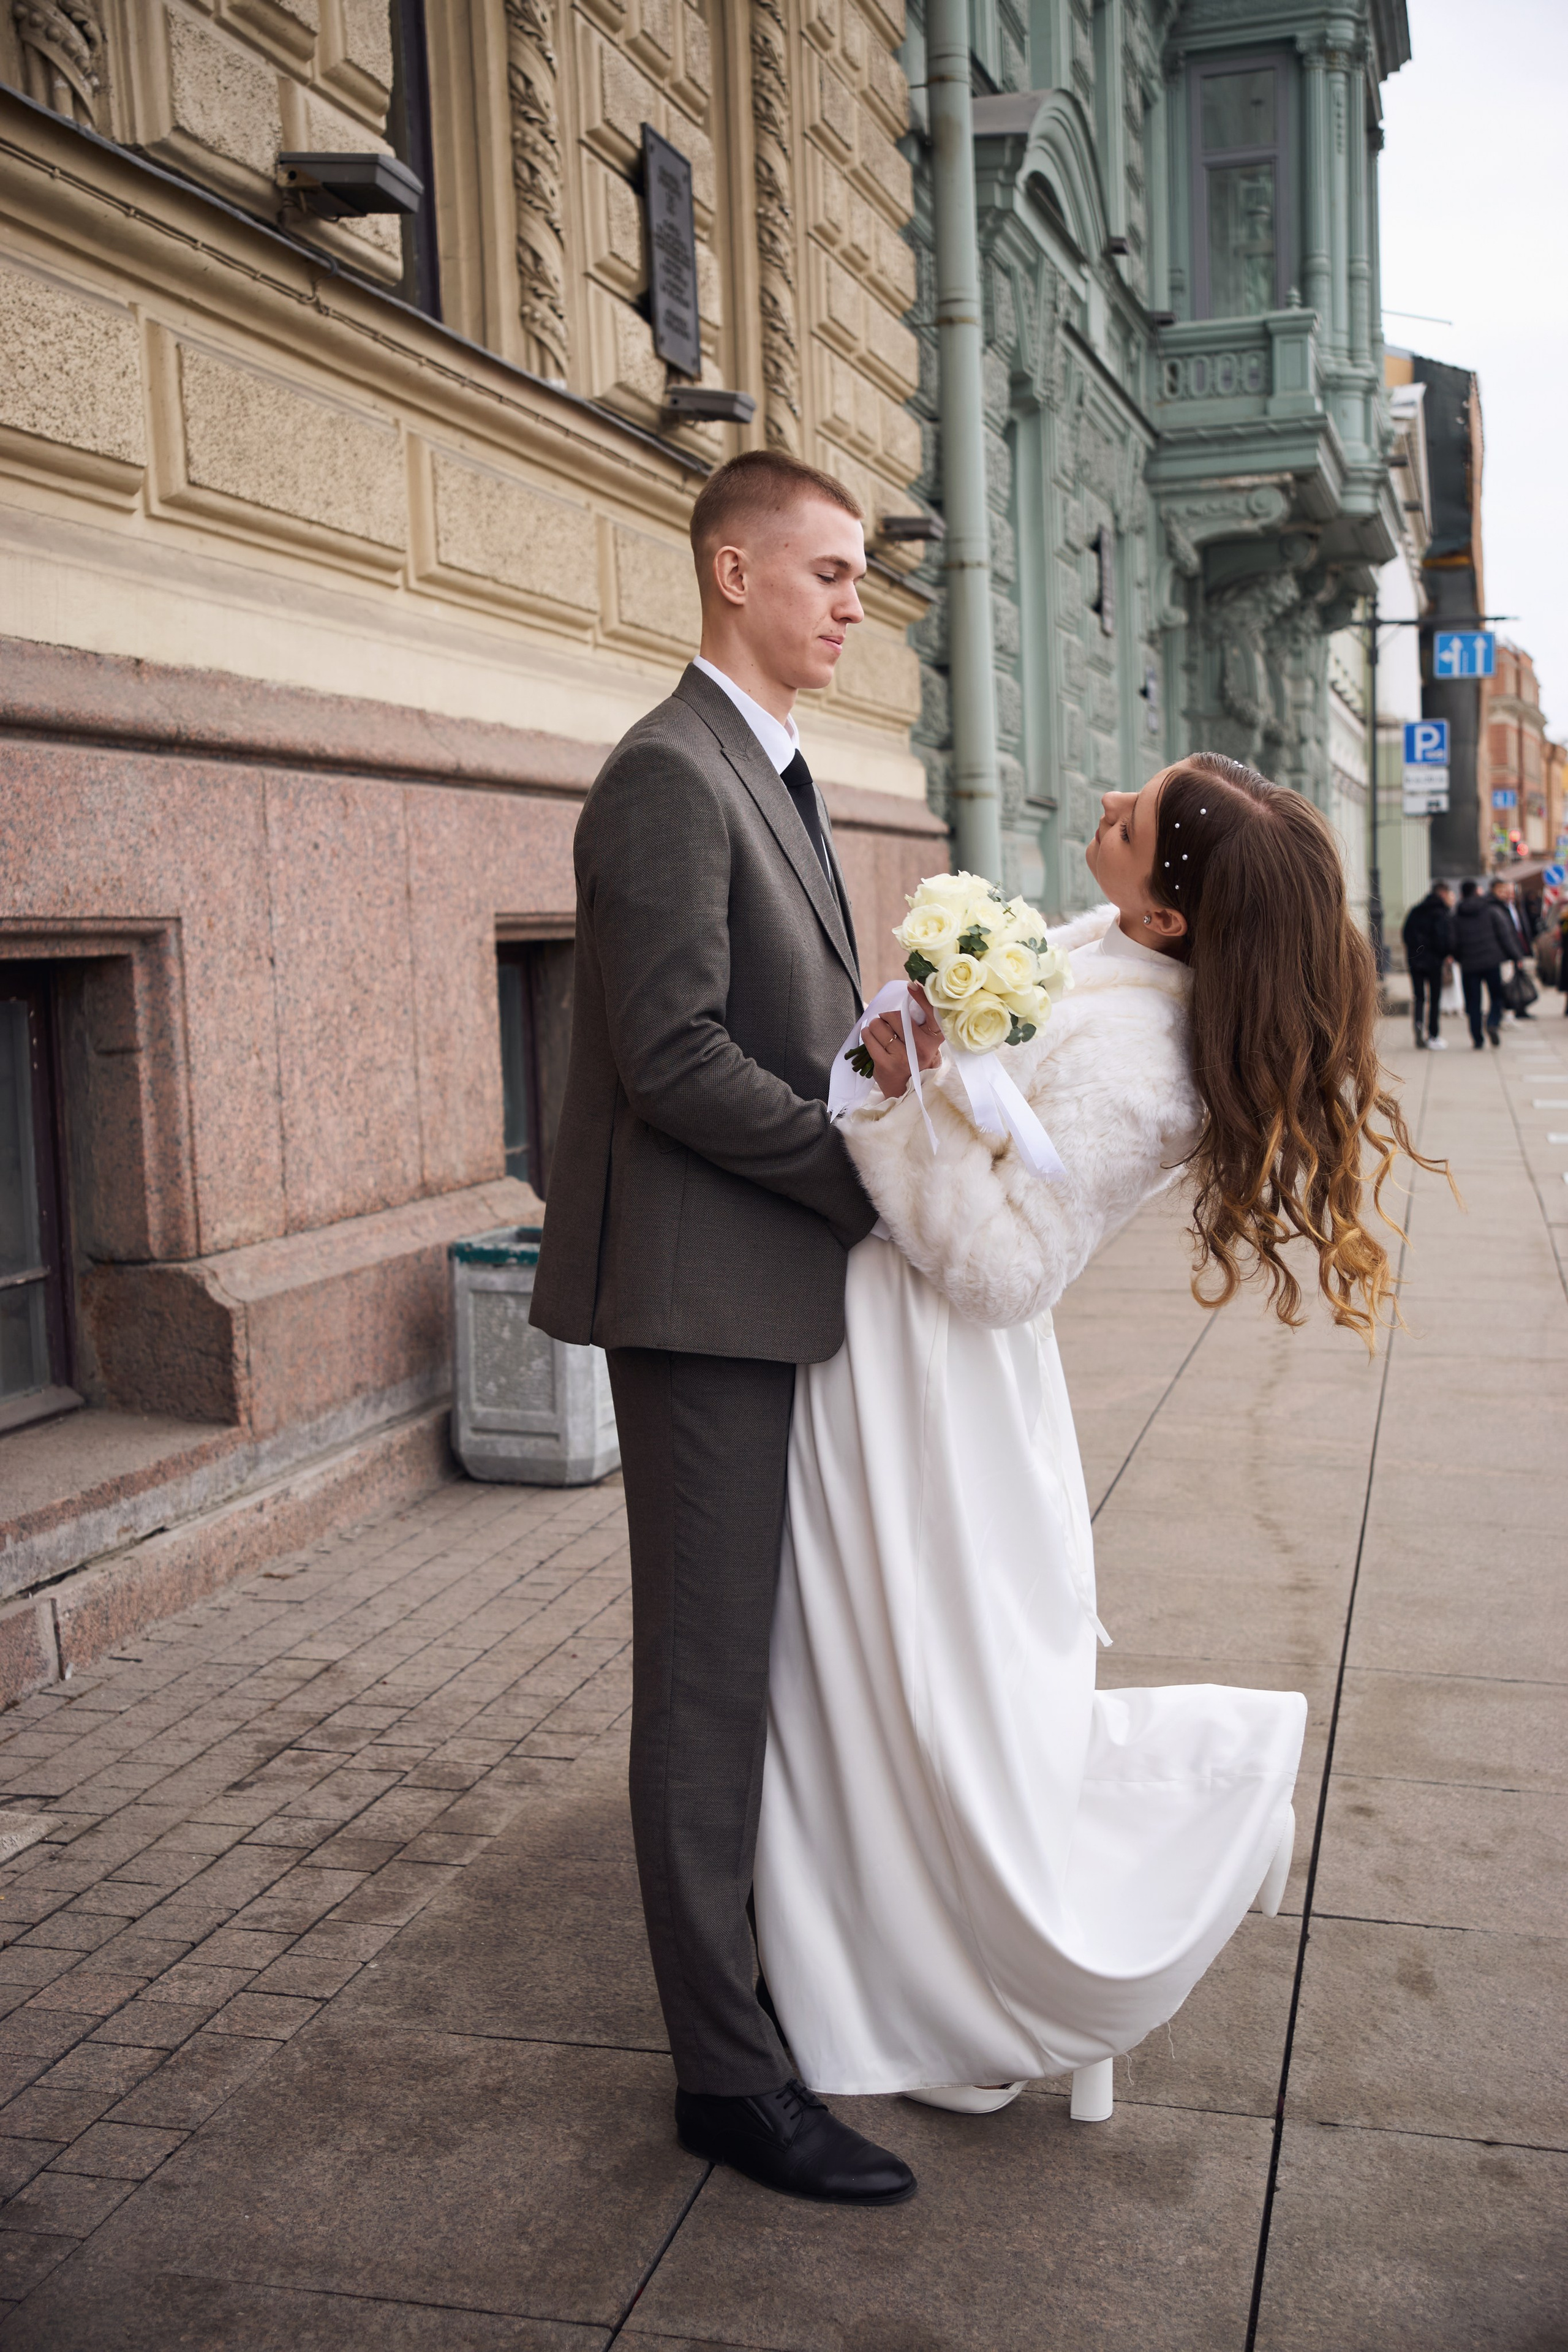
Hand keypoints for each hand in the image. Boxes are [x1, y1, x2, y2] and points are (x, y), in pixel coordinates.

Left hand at [864, 984, 941, 1100]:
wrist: (909, 1095)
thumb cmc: (917, 1064)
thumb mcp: (928, 1047)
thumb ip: (921, 1028)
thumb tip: (910, 995)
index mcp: (934, 1041)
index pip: (932, 1014)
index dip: (922, 998)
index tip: (912, 986)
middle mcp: (921, 1049)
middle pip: (897, 1017)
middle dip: (887, 1016)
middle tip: (886, 1021)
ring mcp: (903, 1057)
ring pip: (880, 1026)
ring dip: (875, 1024)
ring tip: (877, 1029)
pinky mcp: (885, 1065)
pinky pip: (870, 1039)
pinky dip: (866, 1033)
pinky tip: (868, 1034)